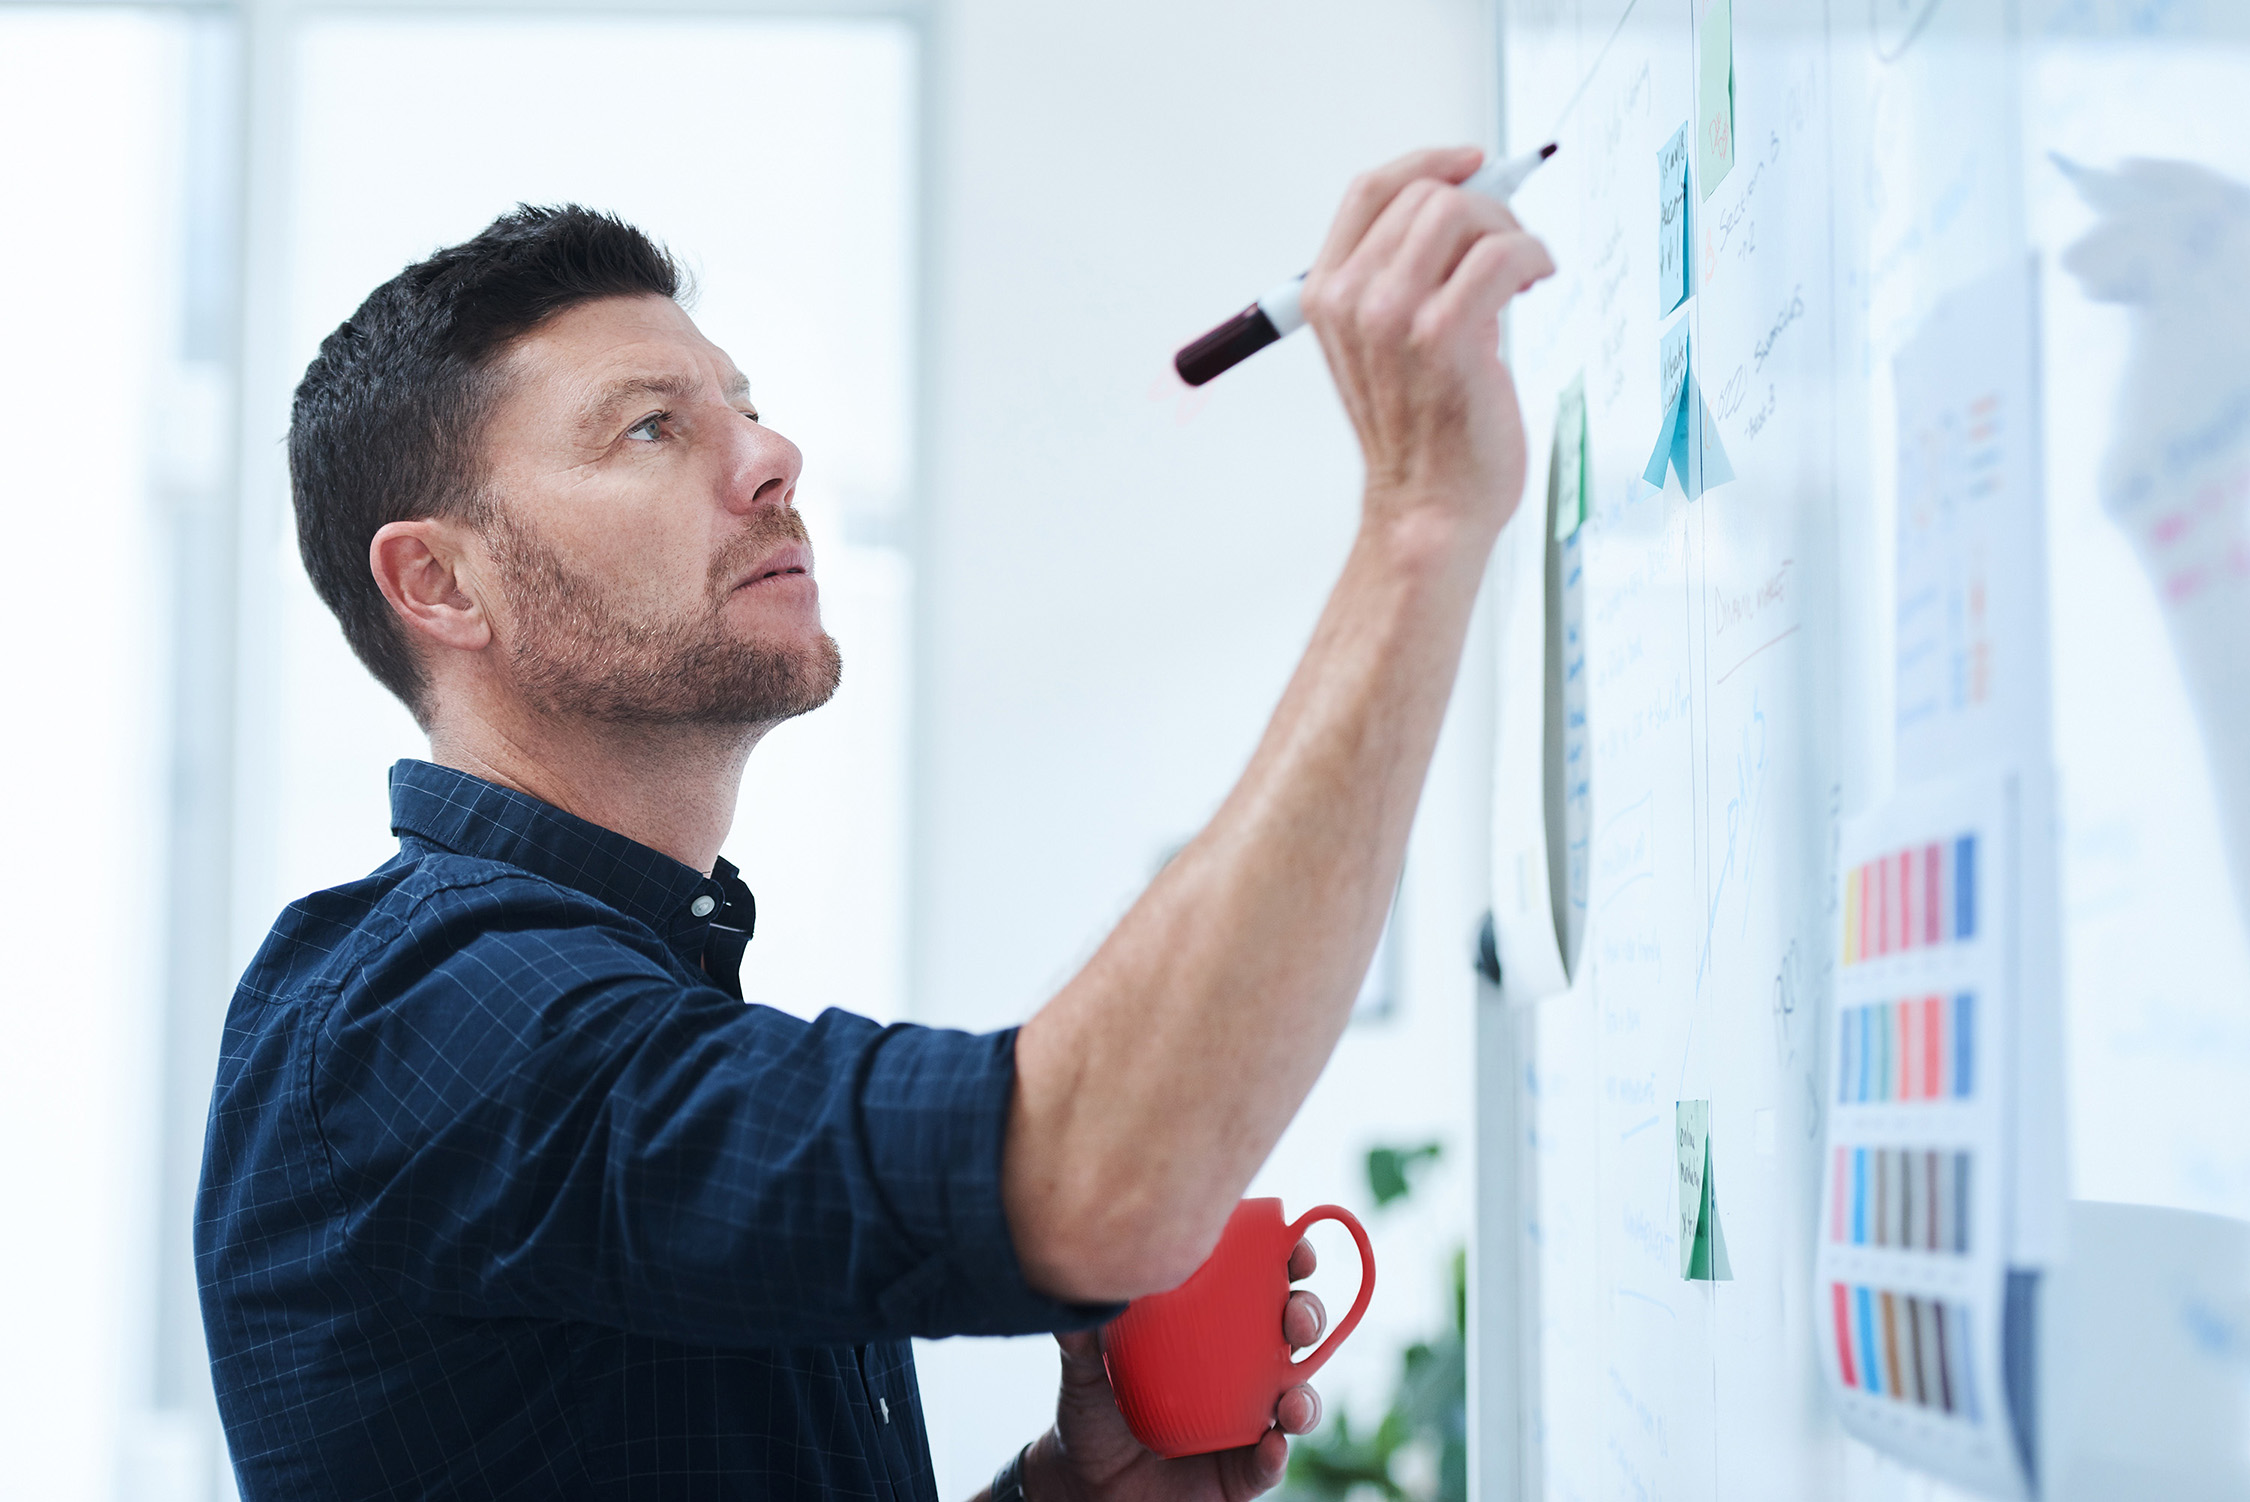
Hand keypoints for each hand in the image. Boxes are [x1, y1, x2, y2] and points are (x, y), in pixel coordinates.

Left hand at [1025, 1238, 1328, 1501]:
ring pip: (1297, 1399)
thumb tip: (1078, 1290)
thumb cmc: (1095, 1413)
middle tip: (1297, 1317)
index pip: (1261, 1283)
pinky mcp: (1244, 1471)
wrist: (1088, 1485)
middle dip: (1308, 1317)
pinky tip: (1270, 1447)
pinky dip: (1275, 1456)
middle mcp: (1243, 1367)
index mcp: (1216, 1328)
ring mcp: (1249, 1419)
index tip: (1295, 1249)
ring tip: (1291, 1399)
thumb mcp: (1086, 1367)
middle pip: (1294, 1333)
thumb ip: (1083, 1331)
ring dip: (1305, 1396)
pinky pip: (1268, 1464)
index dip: (1288, 1260)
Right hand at [1300, 145, 1555, 546]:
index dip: (1429, 163)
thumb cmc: (1417, 434)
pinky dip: (1533, 255)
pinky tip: (1536, 278)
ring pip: (1463, 215)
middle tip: (1509, 246)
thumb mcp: (1380, 346)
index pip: (1371, 192)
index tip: (1473, 164)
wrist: (1428, 506)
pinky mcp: (1445, 335)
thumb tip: (1463, 209)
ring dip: (1508, 231)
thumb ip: (1398, 279)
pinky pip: (1502, 254)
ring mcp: (1394, 316)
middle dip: (1484, 207)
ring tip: (1521, 270)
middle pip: (1425, 196)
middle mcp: (1352, 301)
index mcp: (1327, 296)